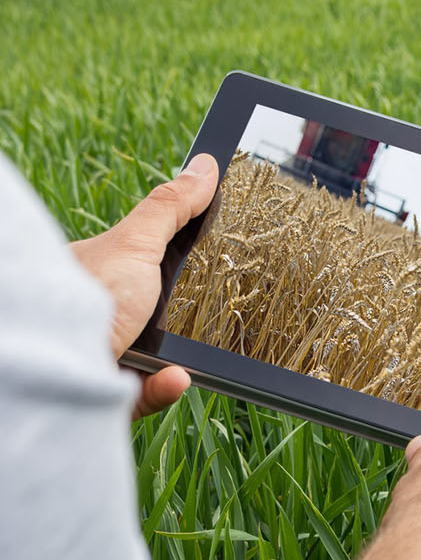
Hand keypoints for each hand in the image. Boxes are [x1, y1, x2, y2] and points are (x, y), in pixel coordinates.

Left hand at [70, 153, 218, 417]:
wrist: (58, 366)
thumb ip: (171, 209)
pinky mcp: (112, 393)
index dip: (180, 264)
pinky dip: (166, 384)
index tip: (219, 264)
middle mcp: (99, 316)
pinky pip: (148, 391)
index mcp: (101, 278)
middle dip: (183, 315)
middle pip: (155, 314)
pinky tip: (178, 376)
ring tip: (197, 349)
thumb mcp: (136, 244)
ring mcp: (105, 355)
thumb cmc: (90, 295)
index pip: (147, 265)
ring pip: (154, 356)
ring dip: (179, 355)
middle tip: (224, 307)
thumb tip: (206, 166)